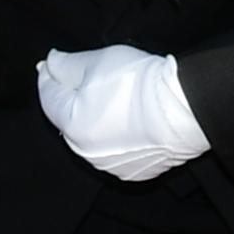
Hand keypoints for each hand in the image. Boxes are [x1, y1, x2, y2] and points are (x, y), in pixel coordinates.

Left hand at [35, 44, 207, 181]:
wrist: (185, 108)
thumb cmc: (140, 84)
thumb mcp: (98, 62)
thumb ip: (67, 65)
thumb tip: (49, 64)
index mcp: (71, 124)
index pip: (48, 97)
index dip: (49, 76)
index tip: (51, 65)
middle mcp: (85, 151)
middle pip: (70, 118)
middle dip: (73, 97)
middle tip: (85, 76)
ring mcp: (110, 165)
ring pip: (94, 135)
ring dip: (97, 117)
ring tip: (115, 97)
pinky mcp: (133, 171)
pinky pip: (117, 150)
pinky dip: (118, 134)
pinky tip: (131, 118)